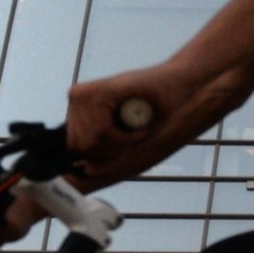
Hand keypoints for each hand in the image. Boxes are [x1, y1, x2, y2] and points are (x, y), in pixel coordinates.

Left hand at [68, 68, 178, 183]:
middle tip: (134, 137)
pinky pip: (103, 132)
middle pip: (79, 147)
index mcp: (77, 106)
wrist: (179, 81)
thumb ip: (106, 152)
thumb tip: (88, 171)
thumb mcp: (124, 134)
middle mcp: (76, 97)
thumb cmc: (154, 107)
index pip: (74, 147)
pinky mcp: (102, 92)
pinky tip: (141, 129)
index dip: (101, 155)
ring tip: (138, 132)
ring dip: (120, 146)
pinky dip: (125, 139)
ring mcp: (86, 93)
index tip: (124, 145)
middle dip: (110, 151)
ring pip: (90, 142)